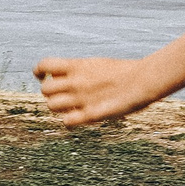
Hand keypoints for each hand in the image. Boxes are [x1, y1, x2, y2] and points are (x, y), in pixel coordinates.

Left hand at [34, 55, 155, 127]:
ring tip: (72, 107)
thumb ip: (78, 70)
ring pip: (51, 106)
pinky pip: (66, 121)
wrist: (144, 80)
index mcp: (77, 65)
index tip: (45, 77)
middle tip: (63, 96)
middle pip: (45, 90)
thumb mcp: (97, 64)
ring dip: (59, 107)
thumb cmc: (124, 72)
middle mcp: (75, 81)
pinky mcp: (91, 114)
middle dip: (51, 94)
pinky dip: (70, 121)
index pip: (43, 65)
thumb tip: (63, 76)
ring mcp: (82, 98)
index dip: (40, 73)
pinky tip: (80, 117)